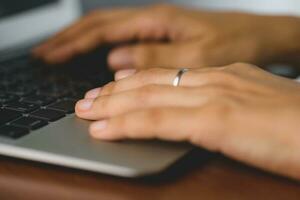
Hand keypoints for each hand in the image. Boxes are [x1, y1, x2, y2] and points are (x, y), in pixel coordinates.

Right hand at [33, 4, 299, 69]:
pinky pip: (125, 42)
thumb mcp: (196, 55)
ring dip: (82, 44)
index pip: (102, 28)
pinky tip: (96, 58)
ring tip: (60, 54)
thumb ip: (155, 58)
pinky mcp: (163, 40)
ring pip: (110, 34)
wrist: (262, 37)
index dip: (73, 42)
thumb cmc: (236, 42)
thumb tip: (115, 62)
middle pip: (99, 27)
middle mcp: (153, 22)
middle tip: (44, 53)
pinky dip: (103, 50)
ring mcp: (157, 30)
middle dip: (68, 40)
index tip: (50, 55)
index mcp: (157, 20)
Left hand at [75, 63, 299, 179]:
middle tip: (88, 99)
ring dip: (112, 105)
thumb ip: (228, 106)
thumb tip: (205, 112)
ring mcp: (214, 97)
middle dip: (114, 91)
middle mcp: (216, 80)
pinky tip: (104, 129)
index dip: (135, 82)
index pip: (169, 76)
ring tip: (85, 111)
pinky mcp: (216, 119)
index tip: (113, 91)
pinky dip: (127, 124)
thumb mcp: (258, 108)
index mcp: (226, 76)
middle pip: (151, 82)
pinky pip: (158, 120)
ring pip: (148, 97)